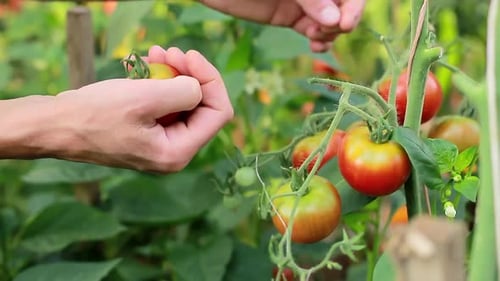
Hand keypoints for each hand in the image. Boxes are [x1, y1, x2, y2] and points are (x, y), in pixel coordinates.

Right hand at [0, 46, 233, 172]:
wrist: (53, 125)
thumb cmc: (93, 115)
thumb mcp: (144, 98)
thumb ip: (183, 92)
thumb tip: (200, 87)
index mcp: (178, 152)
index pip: (218, 114)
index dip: (211, 80)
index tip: (189, 55)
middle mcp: (174, 151)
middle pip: (202, 107)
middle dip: (191, 74)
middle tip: (169, 50)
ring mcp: (160, 142)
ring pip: (183, 102)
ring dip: (174, 73)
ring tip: (156, 51)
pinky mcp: (147, 131)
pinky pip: (165, 104)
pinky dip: (160, 82)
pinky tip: (147, 63)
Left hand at [200, 0, 365, 51]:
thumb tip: (335, 21)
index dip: (354, 6)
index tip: (344, 23)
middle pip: (343, 7)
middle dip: (341, 21)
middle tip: (323, 31)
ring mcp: (305, 2)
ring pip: (331, 22)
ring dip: (330, 33)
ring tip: (316, 38)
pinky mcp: (289, 17)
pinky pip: (313, 30)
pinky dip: (319, 40)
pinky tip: (315, 44)